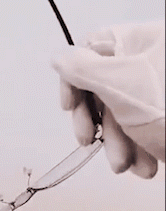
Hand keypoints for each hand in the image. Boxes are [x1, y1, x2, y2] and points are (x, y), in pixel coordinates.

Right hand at [52, 21, 164, 177]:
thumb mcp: (123, 86)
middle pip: (103, 87)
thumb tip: (57, 56)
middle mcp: (148, 62)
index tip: (68, 107)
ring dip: (117, 144)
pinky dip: (137, 149)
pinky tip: (144, 166)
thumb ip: (83, 69)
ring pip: (120, 113)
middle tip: (90, 144)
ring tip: (126, 167)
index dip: (74, 80)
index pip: (91, 51)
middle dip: (98, 123)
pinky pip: (140, 127)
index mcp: (140, 43)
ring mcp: (158, 90)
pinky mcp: (165, 115)